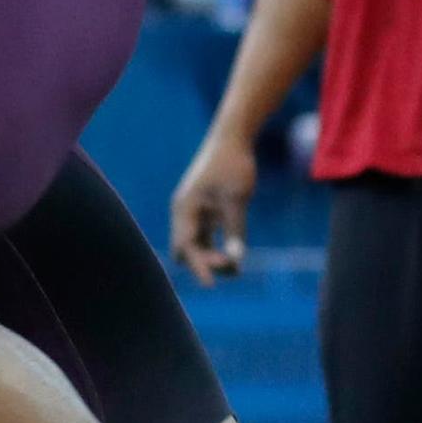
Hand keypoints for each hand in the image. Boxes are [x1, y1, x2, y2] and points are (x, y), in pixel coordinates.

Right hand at [169, 127, 259, 285]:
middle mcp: (184, 212)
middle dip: (203, 263)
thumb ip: (235, 231)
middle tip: (232, 266)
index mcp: (185, 209)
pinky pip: (205, 236)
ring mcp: (193, 211)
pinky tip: (234, 254)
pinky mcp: (204, 209)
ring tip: (236, 267)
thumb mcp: (236, 200)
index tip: (211, 284)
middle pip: (186, 250)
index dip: (198, 266)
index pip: (186, 246)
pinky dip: (216, 247)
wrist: (233, 138)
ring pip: (196, 245)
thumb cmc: (233, 166)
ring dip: (211, 257)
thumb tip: (236, 260)